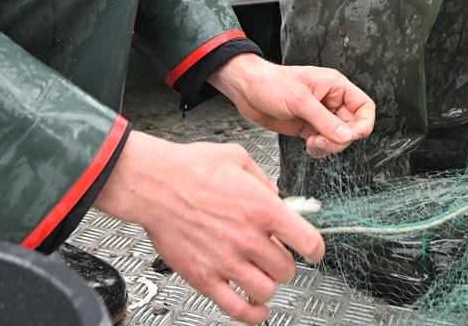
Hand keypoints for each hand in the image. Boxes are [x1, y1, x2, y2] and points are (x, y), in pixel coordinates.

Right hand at [93, 133, 322, 323]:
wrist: (153, 183)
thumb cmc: (189, 168)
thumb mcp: (238, 157)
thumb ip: (264, 180)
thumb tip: (276, 196)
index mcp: (263, 209)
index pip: (308, 242)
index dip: (315, 249)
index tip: (312, 251)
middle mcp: (248, 239)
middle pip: (287, 269)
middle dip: (284, 262)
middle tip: (273, 254)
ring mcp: (227, 262)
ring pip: (266, 291)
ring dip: (267, 284)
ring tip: (260, 274)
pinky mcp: (205, 278)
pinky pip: (237, 310)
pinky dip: (252, 314)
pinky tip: (255, 307)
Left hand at [209, 54, 375, 157]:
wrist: (246, 90)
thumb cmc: (270, 83)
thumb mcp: (299, 100)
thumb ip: (324, 120)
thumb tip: (346, 137)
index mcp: (335, 86)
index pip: (364, 107)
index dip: (363, 124)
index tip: (351, 136)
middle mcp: (331, 101)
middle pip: (352, 127)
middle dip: (340, 139)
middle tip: (322, 142)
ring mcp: (320, 116)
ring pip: (338, 138)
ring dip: (328, 146)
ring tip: (311, 143)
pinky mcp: (308, 128)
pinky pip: (324, 143)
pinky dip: (319, 149)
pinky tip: (307, 145)